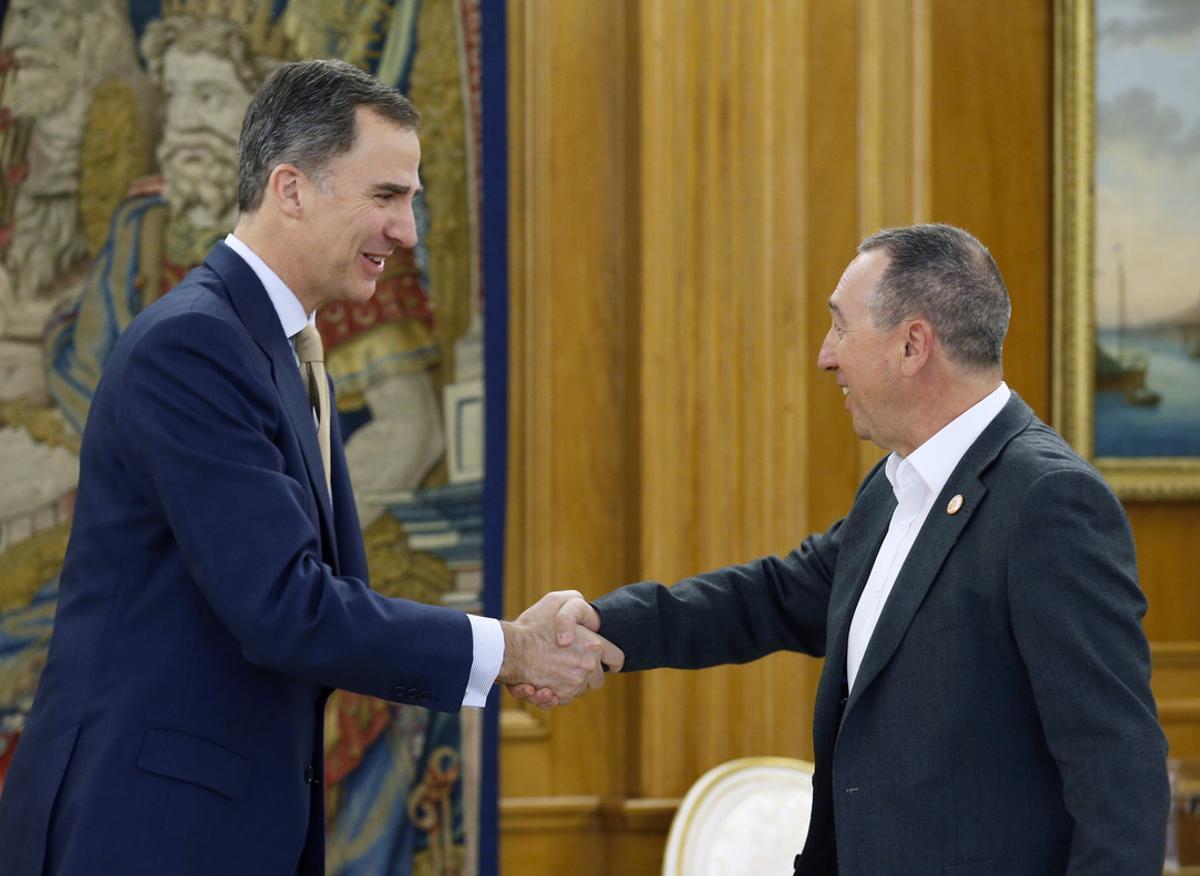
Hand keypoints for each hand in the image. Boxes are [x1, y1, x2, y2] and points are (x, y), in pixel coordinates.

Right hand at [498, 591, 622, 707]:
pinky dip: (554, 695)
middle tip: (569, 665)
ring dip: (568, 684)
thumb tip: (587, 614)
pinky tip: (541, 685)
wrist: (509, 650)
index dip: (612, 661)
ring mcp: (575, 683)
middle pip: (597, 678)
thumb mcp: (554, 601)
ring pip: (579, 689)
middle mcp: (588, 666)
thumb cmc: (531, 626)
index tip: (609, 664)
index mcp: (593, 645)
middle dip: (587, 674)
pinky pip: (563, 699)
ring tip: (550, 673)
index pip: (616, 658)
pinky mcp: (561, 696)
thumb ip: (575, 602)